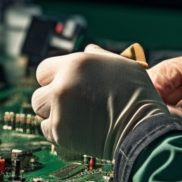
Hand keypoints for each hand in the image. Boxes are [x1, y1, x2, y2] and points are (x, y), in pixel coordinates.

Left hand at [31, 47, 167, 159]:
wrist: (142, 130)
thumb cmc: (138, 97)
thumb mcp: (123, 65)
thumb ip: (99, 56)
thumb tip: (89, 49)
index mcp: (77, 64)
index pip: (44, 70)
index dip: (53, 79)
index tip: (63, 87)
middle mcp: (63, 84)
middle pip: (39, 93)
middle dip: (50, 99)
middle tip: (69, 106)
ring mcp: (59, 108)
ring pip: (40, 112)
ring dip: (52, 115)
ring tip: (74, 118)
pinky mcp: (60, 131)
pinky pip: (47, 130)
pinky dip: (58, 132)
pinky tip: (77, 130)